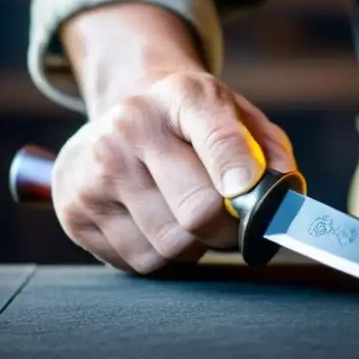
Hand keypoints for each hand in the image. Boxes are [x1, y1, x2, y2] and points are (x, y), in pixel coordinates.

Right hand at [51, 70, 295, 272]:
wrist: (126, 114)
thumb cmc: (196, 124)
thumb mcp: (240, 116)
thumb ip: (271, 151)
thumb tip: (285, 195)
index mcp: (183, 96)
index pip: (219, 140)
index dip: (243, 178)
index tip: (251, 197)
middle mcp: (130, 127)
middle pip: (198, 211)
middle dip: (228, 229)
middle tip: (233, 223)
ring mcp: (96, 170)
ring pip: (170, 246)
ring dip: (194, 246)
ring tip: (190, 218)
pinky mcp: (73, 210)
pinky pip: (138, 262)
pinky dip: (160, 255)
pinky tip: (157, 224)